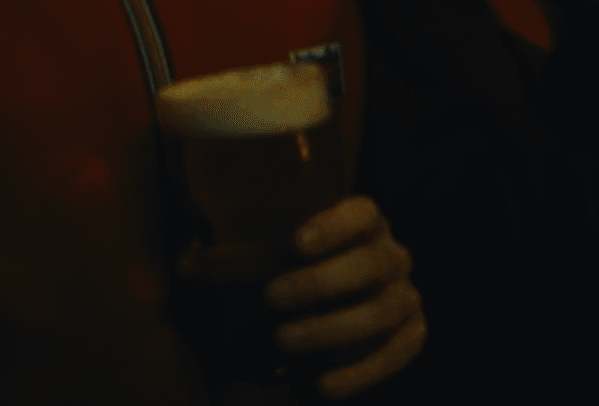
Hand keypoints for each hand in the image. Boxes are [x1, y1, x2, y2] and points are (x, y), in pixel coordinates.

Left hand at [185, 196, 425, 399]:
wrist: (323, 329)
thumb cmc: (288, 284)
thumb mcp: (260, 268)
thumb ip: (227, 264)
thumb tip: (187, 262)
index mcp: (359, 227)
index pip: (362, 212)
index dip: (335, 225)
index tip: (297, 242)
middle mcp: (390, 257)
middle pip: (372, 262)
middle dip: (322, 281)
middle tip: (271, 298)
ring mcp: (404, 296)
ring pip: (384, 309)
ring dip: (334, 327)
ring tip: (283, 341)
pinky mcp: (411, 336)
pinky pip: (396, 352)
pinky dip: (360, 372)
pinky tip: (320, 386)